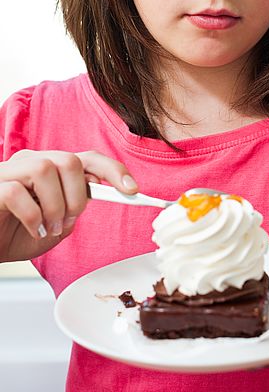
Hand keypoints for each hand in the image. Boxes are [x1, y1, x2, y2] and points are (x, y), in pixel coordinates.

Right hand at [0, 150, 138, 262]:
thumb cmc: (15, 234)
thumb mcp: (54, 226)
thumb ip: (73, 208)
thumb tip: (96, 195)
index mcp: (50, 167)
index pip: (87, 158)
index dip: (113, 170)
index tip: (133, 189)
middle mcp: (31, 161)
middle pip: (70, 160)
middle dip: (78, 196)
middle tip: (68, 221)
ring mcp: (10, 170)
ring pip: (47, 168)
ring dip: (55, 205)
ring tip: (48, 227)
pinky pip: (18, 192)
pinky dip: (32, 215)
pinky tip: (31, 228)